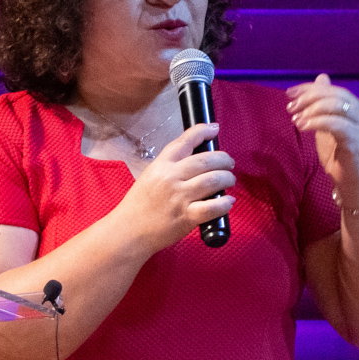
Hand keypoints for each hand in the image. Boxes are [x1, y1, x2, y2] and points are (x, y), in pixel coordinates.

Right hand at [109, 121, 236, 254]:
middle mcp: (171, 177)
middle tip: (229, 163)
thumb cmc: (139, 205)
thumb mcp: (150, 176)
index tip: (214, 129)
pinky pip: (212, 207)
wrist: (129, 231)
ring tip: (229, 180)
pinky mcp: (186, 217)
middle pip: (206, 160)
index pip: (185, 141)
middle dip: (223, 159)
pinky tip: (228, 201)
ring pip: (213, 180)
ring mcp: (179, 197)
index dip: (203, 132)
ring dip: (227, 178)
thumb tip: (198, 160)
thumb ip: (171, 167)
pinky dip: (224, 203)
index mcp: (161, 165)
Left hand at [286, 74, 358, 194]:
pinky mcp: (357, 141)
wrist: (352, 181)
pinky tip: (303, 127)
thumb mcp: (326, 124)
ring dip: (311, 110)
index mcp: (355, 107)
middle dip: (308, 98)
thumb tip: (321, 78)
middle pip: (333, 95)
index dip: (309, 88)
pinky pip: (336, 124)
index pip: (331, 89)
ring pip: (335, 106)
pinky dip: (316, 123)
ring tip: (295, 120)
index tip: (289, 93)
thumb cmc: (339, 154)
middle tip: (290, 107)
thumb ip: (322, 104)